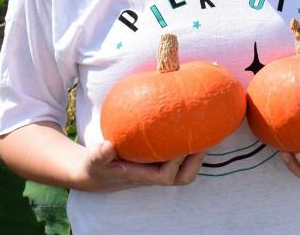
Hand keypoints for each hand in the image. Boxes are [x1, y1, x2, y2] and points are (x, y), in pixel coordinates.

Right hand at [77, 141, 206, 191]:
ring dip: (197, 153)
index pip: (166, 176)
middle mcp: (155, 173)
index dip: (176, 162)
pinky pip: (180, 155)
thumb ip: (99, 154)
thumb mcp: (95, 160)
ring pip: (186, 168)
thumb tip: (107, 146)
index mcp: (142, 176)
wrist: (98, 171)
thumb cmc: (98, 165)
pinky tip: (190, 121)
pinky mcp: (160, 159)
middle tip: (203, 138)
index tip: (181, 143)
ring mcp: (159, 167)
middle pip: (183, 177)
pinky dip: (188, 143)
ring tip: (205, 130)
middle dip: (196, 161)